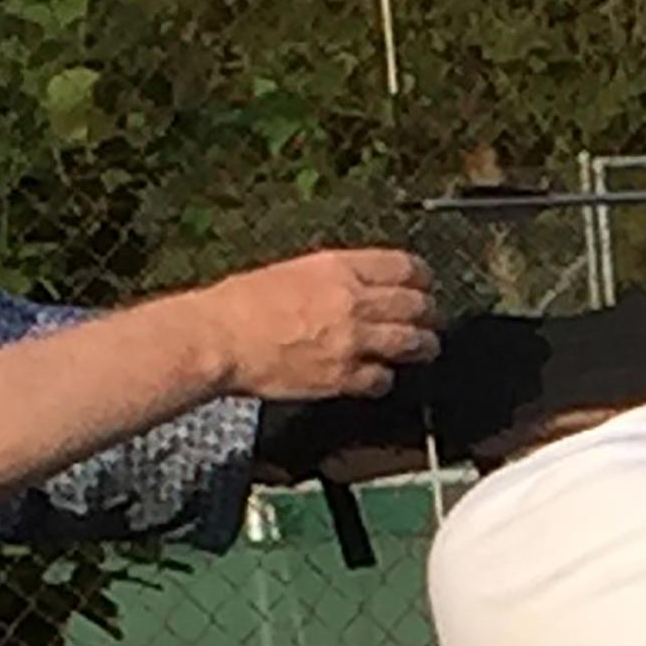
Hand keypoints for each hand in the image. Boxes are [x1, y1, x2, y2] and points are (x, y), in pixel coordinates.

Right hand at [184, 246, 440, 401]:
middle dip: (428, 313)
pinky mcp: (344, 376)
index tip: (426, 285)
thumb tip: (360, 288)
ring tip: (424, 349)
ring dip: (423, 346)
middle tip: (430, 319)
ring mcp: (353, 340)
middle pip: (418, 305)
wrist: (215, 339)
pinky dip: (384, 378)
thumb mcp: (292, 272)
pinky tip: (378, 377)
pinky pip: (383, 379)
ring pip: (413, 343)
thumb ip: (333, 278)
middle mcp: (353, 301)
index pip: (405, 266)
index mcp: (338, 267)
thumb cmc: (238, 304)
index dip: (422, 277)